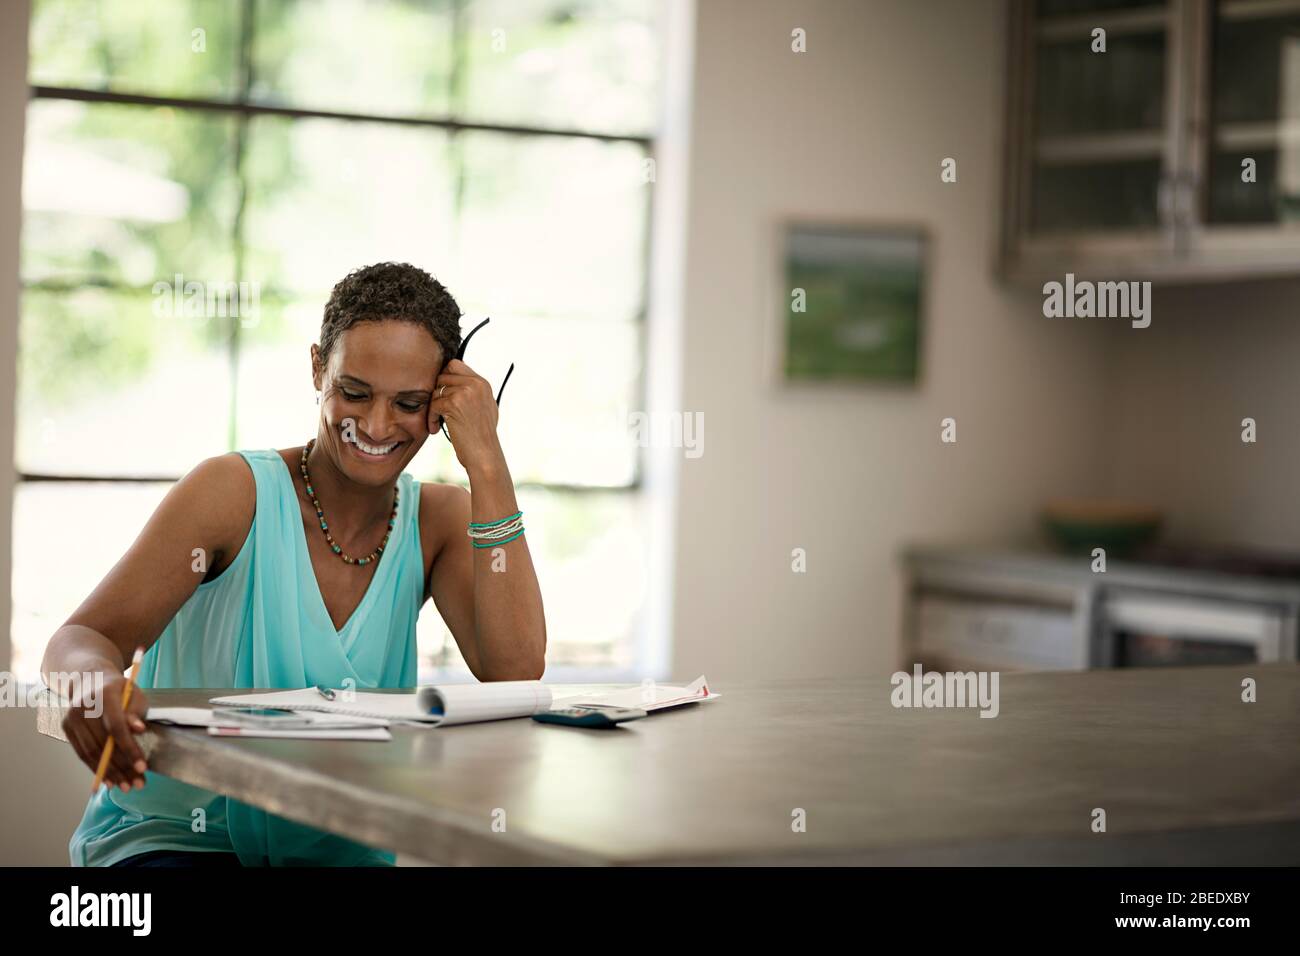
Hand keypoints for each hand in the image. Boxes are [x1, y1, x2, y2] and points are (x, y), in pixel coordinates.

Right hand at [62, 674, 149, 792]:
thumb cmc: (119, 690)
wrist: (90, 680)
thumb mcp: (134, 695)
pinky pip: (82, 753)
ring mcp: (71, 718)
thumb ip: (136, 712)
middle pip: (103, 744)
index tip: (142, 766)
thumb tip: (139, 730)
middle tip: (138, 783)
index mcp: (104, 695)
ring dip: (110, 773)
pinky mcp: (66, 728)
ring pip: (91, 753)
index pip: (116, 727)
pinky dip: (96, 768)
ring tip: (126, 786)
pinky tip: (109, 780)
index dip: (129, 748)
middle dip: (122, 767)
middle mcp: (83, 708)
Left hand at [429, 359, 506, 474]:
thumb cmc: (482, 436)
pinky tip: (436, 428)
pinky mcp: (453, 404)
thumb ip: (473, 392)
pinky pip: (433, 404)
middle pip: (443, 374)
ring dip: (433, 406)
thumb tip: (455, 380)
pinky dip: (431, 417)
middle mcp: (475, 384)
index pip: (456, 364)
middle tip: (437, 407)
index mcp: (483, 383)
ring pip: (436, 390)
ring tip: (437, 421)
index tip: (443, 392)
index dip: (445, 376)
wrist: (484, 454)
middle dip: (437, 390)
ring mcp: (465, 392)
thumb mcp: (485, 407)